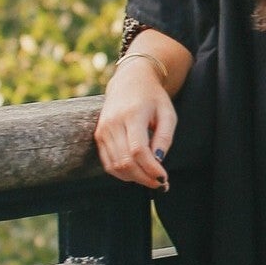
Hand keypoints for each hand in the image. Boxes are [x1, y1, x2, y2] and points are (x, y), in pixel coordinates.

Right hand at [95, 57, 175, 190]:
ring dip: (134, 178)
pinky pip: (108, 163)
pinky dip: (122, 173)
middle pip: (125, 161)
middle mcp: (113, 123)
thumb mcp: (167, 113)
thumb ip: (165, 137)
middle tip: (159, 183)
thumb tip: (159, 161)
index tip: (164, 178)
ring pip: (115, 166)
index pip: (138, 150)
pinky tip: (136, 173)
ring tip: (150, 179)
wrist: (130, 81)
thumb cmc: (153, 98)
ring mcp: (103, 130)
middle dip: (144, 178)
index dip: (150, 169)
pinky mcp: (98, 136)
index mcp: (132, 114)